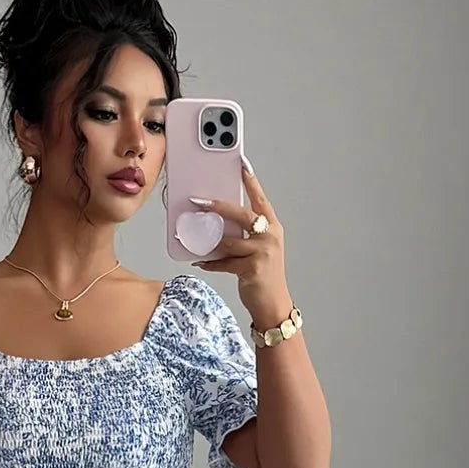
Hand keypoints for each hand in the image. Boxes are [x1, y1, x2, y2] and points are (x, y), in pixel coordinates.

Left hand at [188, 156, 292, 330]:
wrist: (273, 304)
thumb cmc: (263, 275)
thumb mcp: (259, 249)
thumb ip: (245, 234)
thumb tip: (218, 222)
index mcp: (272, 227)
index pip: (260, 199)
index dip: (251, 181)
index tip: (241, 163)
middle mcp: (270, 236)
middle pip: (241, 214)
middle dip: (218, 206)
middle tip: (198, 201)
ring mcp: (262, 252)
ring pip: (229, 240)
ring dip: (210, 241)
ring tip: (194, 239)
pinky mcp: (252, 269)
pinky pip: (224, 262)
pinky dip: (211, 263)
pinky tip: (201, 262)